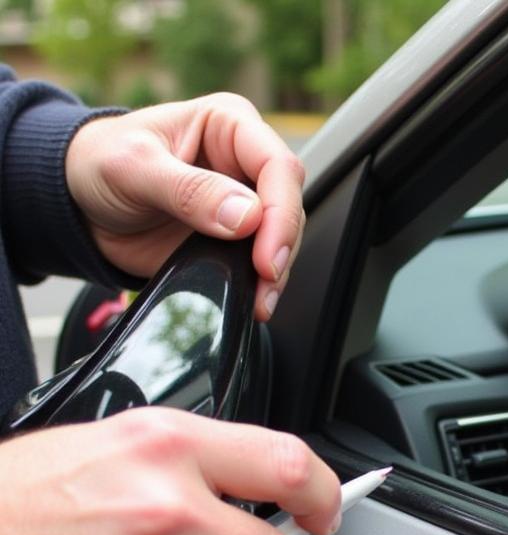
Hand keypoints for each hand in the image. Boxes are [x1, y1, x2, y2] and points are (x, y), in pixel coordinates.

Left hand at [65, 94, 305, 320]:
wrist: (80, 205)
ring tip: (261, 300)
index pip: (277, 166)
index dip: (280, 212)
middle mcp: (244, 163)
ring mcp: (244, 204)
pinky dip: (262, 285)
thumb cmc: (99, 164)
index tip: (265, 254)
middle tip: (265, 279)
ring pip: (283, 238)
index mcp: (228, 126)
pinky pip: (262, 263)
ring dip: (276, 274)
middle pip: (290, 204)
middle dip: (282, 246)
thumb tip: (246, 216)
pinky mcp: (236, 240)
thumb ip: (189, 190)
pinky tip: (255, 300)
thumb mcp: (133, 167)